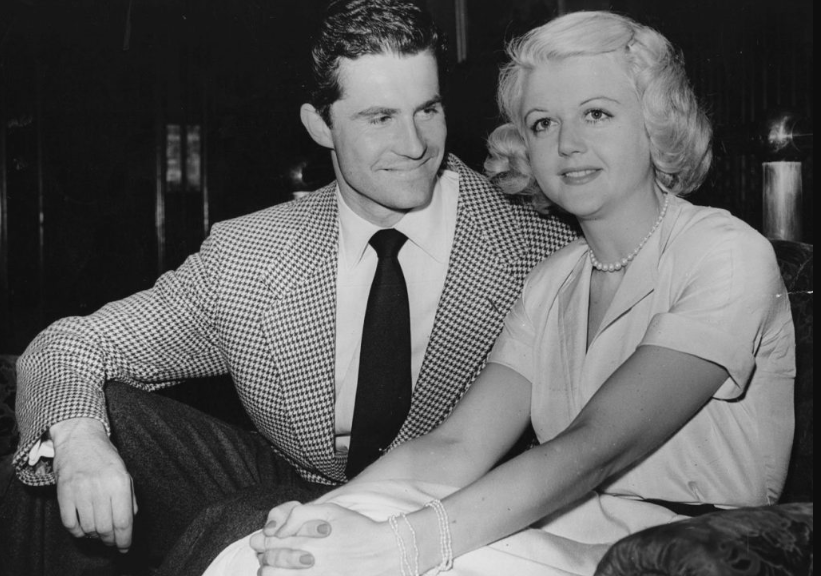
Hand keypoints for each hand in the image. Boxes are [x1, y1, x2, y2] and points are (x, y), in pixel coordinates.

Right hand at [50, 417, 137, 552]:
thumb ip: (130, 498)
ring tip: (99, 532)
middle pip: (106, 528)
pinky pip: (70, 524)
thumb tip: (130, 521)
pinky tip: (84, 528)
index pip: (123, 521)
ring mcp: (80, 491)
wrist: (80, 439)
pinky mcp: (63, 493)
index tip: (125, 547)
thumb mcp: (125, 473)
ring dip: (95, 536)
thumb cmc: (105, 457)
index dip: (125, 539)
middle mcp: (100, 488)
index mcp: (119, 482)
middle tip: (113, 542)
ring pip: (88, 528)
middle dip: (111, 541)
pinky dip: (78, 532)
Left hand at [251, 503, 393, 574]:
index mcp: (304, 539)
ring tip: (281, 570)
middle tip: (270, 558)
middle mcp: (304, 561)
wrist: (384, 552)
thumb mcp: (331, 510)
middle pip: (268, 566)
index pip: (268, 543)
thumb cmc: (357, 529)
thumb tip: (277, 529)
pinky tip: (296, 575)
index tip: (266, 540)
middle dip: (266, 560)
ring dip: (273, 574)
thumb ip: (299, 513)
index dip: (263, 541)